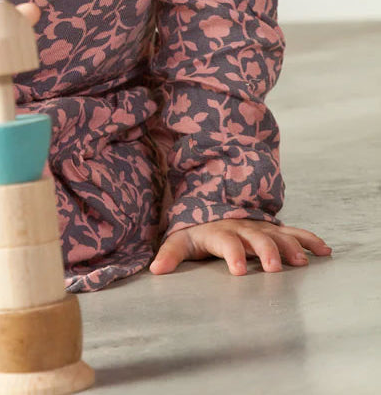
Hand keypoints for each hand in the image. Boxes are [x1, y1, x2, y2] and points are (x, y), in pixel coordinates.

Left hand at [150, 218, 331, 275]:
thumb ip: (170, 254)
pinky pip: (293, 232)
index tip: (239, 270)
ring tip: (302, 262)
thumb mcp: (181, 240)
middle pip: (257, 237)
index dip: (233, 254)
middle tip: (275, 268)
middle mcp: (242, 227)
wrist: (212, 208)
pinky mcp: (273, 229)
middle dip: (267, 251)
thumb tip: (155, 269)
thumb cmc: (196, 230)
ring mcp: (259, 227)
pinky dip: (309, 239)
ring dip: (291, 246)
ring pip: (278, 234)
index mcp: (219, 231)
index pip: (225, 241)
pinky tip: (324, 251)